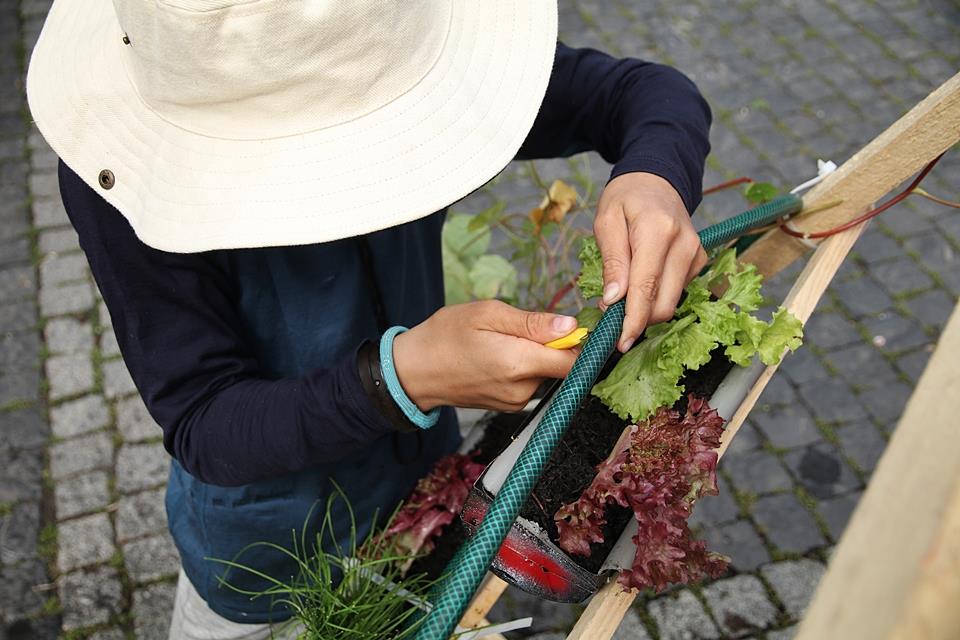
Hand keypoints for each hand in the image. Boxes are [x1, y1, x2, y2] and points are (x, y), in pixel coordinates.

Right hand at [393, 300, 578, 411]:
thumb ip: (532, 322)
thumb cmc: (445, 336)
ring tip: (500, 341)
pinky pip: (530, 381)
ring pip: (545, 372)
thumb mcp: (487, 315)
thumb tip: (570, 325)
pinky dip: (522, 366)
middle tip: (519, 326)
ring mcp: (516, 401)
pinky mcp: (510, 405)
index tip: (575, 325)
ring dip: (534, 355)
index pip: (575, 361)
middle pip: (561, 365)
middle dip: (551, 343)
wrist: (414, 372)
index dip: (582, 342)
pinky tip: (497, 357)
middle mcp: (522, 389)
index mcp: (518, 363)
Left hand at [594, 172, 707, 351]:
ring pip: (672, 302)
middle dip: (638, 321)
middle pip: (664, 303)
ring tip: (623, 301)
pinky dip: (657, 297)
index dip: (633, 321)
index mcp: (658, 231)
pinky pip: (677, 292)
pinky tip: (641, 286)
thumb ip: (613, 261)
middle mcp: (684, 245)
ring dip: (647, 310)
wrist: (656, 179)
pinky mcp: (699, 261)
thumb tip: (614, 300)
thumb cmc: (626, 198)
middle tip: (612, 321)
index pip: (646, 288)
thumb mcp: (606, 222)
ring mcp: (696, 254)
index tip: (620, 342)